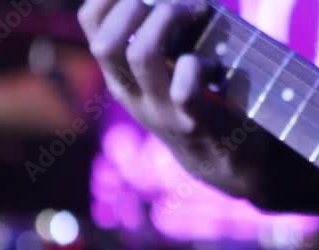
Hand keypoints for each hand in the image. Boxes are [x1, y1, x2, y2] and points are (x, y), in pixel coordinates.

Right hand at [78, 0, 270, 200]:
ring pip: (141, 54)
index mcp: (121, 76)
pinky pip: (185, 87)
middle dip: (135, 6)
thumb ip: (161, 38)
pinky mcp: (194, 122)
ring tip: (196, 10)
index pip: (91, 24)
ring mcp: (161, 111)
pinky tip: (212, 63)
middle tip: (172, 1)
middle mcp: (132, 94)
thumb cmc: (202, 102)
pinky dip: (198, 64)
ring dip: (167, 20)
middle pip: (105, 42)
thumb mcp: (168, 73)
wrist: (227, 163)